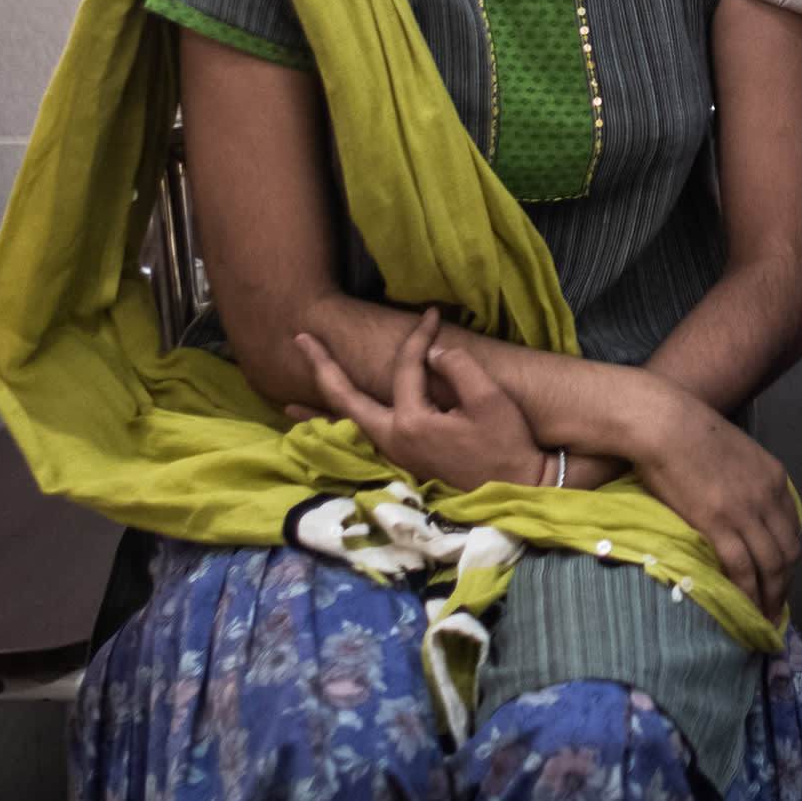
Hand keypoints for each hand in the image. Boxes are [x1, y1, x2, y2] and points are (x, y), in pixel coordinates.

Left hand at [294, 313, 545, 496]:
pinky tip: (329, 432)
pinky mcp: (400, 461)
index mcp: (411, 422)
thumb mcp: (489, 399)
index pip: (406, 369)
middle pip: (345, 400)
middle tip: (300, 339)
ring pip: (345, 427)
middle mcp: (391, 439)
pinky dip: (337, 432)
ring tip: (288, 404)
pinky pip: (358, 442)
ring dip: (318, 411)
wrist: (513, 484)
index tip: (431, 316)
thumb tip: (432, 353)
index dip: (418, 338)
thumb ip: (458, 368)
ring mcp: (393, 453)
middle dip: (322, 367)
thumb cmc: (505, 442)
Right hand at [618, 379, 801, 614]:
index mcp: (774, 479)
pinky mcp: (720, 524)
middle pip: (788, 552)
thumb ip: (743, 481)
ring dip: (770, 597)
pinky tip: (744, 609)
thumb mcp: (732, 453)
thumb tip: (736, 504)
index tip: (781, 578)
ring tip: (763, 620)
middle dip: (786, 585)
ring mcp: (746, 512)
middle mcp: (768, 497)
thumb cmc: (689, 433)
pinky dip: (748, 593)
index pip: (792, 528)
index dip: (789, 558)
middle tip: (776, 609)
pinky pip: (742, 569)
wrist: (665, 423)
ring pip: (770, 566)